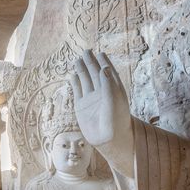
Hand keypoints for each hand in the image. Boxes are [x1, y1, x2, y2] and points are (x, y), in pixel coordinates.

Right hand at [70, 50, 133, 175]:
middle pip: (95, 73)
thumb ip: (109, 84)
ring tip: (78, 60)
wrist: (109, 139)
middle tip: (86, 51)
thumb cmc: (116, 120)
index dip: (104, 62)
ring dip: (82, 70)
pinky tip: (73, 75)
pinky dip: (75, 83)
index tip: (101, 53)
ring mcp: (91, 99)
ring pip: (85, 81)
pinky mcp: (81, 106)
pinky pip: (78, 91)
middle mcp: (102, 92)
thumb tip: (103, 68)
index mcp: (113, 89)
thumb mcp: (115, 100)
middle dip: (91, 62)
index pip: (108, 72)